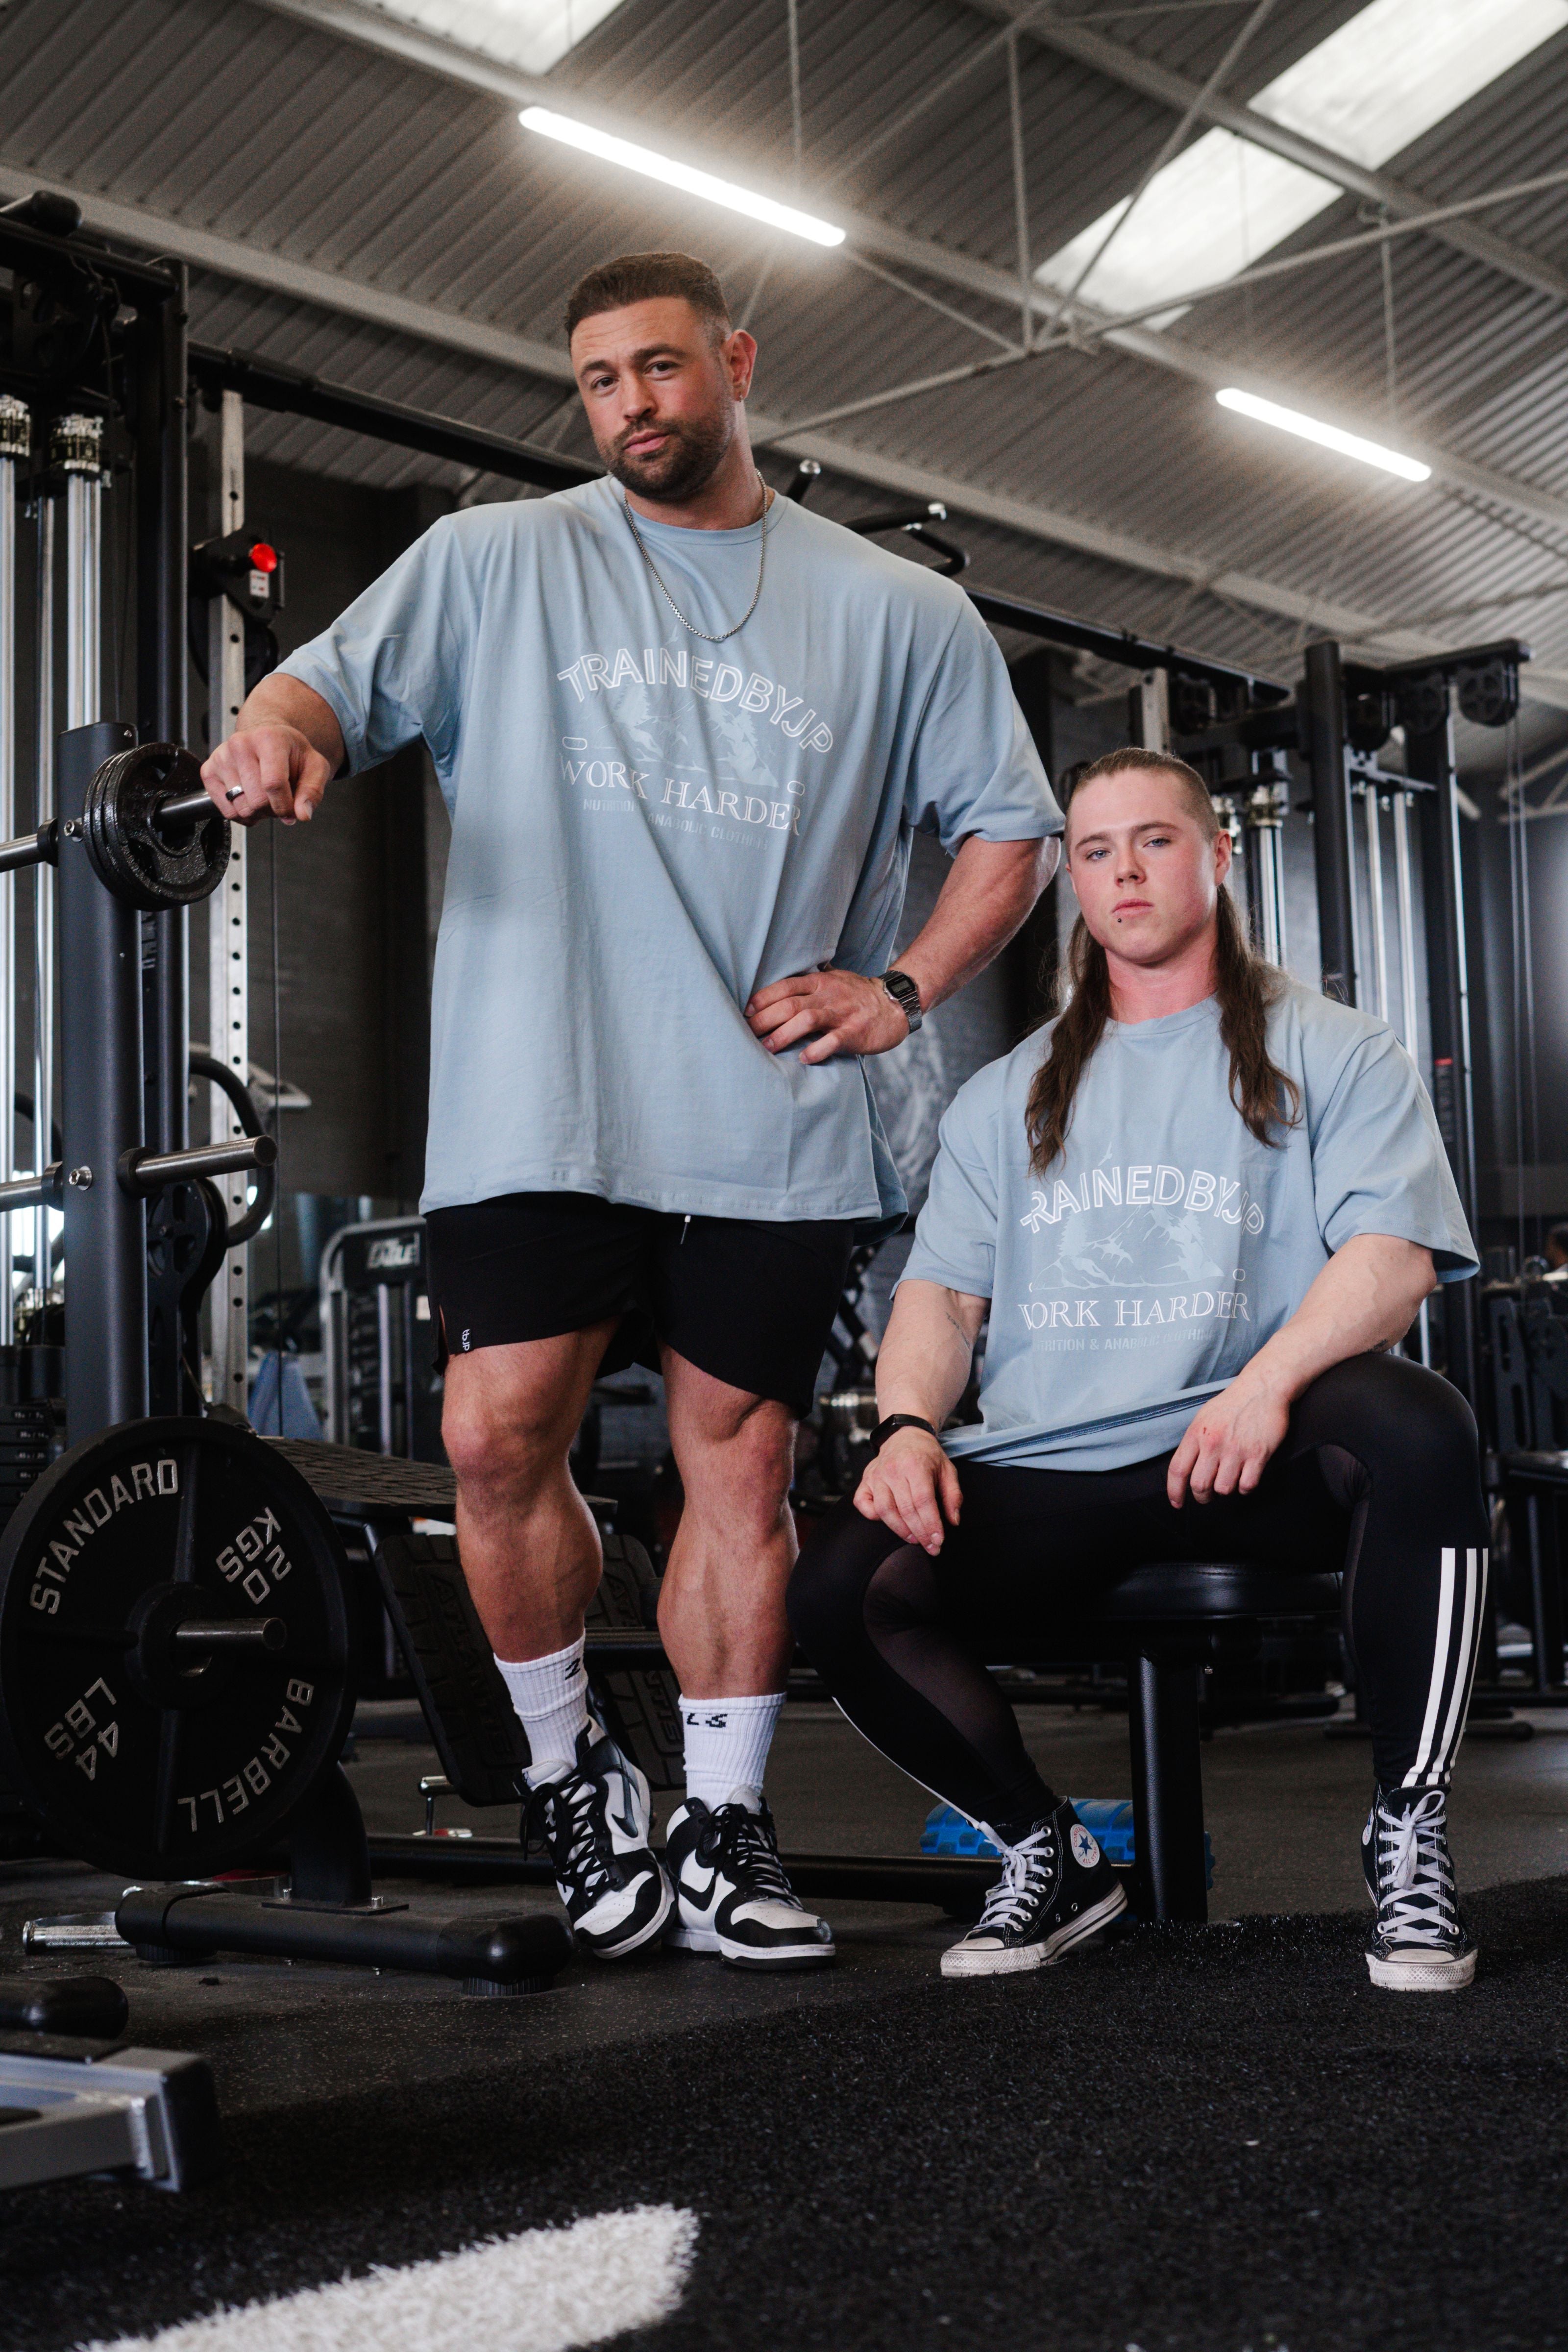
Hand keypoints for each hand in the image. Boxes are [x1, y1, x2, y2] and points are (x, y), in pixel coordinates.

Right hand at [200, 725, 331, 827]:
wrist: (266, 737)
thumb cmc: (289, 751)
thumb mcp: (314, 766)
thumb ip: (313, 790)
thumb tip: (302, 814)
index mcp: (268, 739)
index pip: (273, 784)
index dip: (284, 806)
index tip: (291, 809)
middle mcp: (240, 744)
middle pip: (256, 800)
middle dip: (272, 810)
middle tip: (278, 800)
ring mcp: (221, 757)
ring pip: (241, 808)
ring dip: (257, 813)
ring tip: (265, 797)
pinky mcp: (209, 771)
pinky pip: (226, 810)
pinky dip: (241, 814)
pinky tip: (250, 800)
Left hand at [745, 967, 911, 1062]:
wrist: (895, 1004)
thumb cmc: (857, 995)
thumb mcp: (832, 980)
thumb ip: (807, 984)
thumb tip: (776, 990)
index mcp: (819, 982)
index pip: (784, 986)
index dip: (762, 998)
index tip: (746, 1012)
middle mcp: (828, 995)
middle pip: (789, 1004)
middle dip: (764, 1019)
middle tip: (747, 1034)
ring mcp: (842, 1014)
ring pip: (807, 1019)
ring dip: (783, 1034)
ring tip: (767, 1047)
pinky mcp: (855, 1032)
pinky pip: (833, 1041)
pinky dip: (817, 1050)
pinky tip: (803, 1058)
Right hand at [853, 1427, 961, 1553]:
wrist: (905, 1435)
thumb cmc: (927, 1454)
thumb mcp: (947, 1469)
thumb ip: (953, 1495)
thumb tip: (953, 1520)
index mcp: (915, 1465)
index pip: (923, 1501)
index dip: (931, 1524)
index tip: (939, 1541)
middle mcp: (893, 1470)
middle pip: (905, 1509)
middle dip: (920, 1533)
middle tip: (931, 1547)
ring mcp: (876, 1476)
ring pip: (884, 1510)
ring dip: (900, 1530)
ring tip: (914, 1539)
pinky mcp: (865, 1481)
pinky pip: (863, 1504)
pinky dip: (873, 1516)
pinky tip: (889, 1521)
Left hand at [1166, 1369, 1291, 1506]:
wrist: (1262, 1388)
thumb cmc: (1232, 1405)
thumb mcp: (1203, 1418)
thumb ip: (1193, 1442)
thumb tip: (1185, 1469)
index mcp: (1196, 1433)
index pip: (1177, 1470)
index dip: (1174, 1492)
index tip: (1177, 1503)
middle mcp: (1213, 1443)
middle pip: (1199, 1485)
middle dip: (1202, 1497)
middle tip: (1207, 1496)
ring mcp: (1236, 1449)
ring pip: (1224, 1489)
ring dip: (1226, 1490)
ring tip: (1230, 1480)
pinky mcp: (1258, 1454)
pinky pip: (1247, 1485)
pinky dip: (1245, 1488)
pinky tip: (1246, 1478)